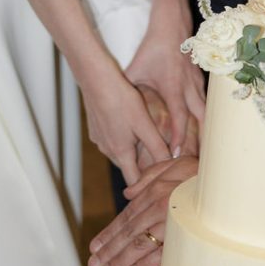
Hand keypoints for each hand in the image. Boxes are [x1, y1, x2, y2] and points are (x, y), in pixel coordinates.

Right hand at [82, 69, 170, 186]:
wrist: (96, 80)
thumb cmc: (121, 100)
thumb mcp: (144, 124)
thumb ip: (157, 146)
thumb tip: (169, 163)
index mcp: (120, 152)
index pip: (133, 181)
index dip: (145, 184)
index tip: (158, 184)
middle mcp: (107, 150)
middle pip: (127, 166)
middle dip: (141, 165)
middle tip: (158, 158)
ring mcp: (99, 139)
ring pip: (119, 152)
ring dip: (131, 150)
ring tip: (146, 139)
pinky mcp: (95, 129)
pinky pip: (110, 139)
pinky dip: (121, 137)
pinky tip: (128, 124)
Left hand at [87, 156, 198, 265]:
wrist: (227, 180)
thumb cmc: (202, 173)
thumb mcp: (174, 164)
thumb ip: (150, 176)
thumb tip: (127, 193)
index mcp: (154, 191)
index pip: (126, 217)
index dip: (109, 233)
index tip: (95, 247)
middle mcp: (158, 206)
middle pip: (128, 233)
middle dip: (109, 251)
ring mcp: (170, 221)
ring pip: (140, 244)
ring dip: (120, 260)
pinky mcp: (184, 233)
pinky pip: (163, 251)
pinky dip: (147, 262)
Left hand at [126, 20, 204, 158]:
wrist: (172, 25)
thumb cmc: (153, 47)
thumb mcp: (135, 69)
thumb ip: (126, 87)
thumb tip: (110, 103)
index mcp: (173, 88)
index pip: (179, 117)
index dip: (179, 137)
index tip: (177, 154)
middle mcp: (189, 88)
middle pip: (201, 119)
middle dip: (202, 139)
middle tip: (201, 160)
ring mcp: (197, 83)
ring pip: (207, 111)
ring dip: (208, 129)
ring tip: (209, 149)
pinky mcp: (200, 79)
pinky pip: (207, 102)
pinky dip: (207, 115)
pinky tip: (208, 126)